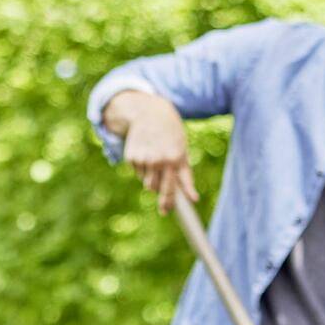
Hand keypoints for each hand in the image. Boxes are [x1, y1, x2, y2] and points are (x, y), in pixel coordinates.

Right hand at [110, 91, 195, 213]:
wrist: (150, 112)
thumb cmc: (172, 135)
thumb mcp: (183, 152)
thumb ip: (187, 178)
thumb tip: (193, 199)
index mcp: (174, 159)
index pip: (169, 188)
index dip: (167, 203)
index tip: (165, 212)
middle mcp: (157, 160)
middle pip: (154, 188)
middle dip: (158, 193)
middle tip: (161, 193)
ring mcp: (142, 158)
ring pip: (146, 180)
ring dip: (151, 176)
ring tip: (155, 160)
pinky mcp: (131, 156)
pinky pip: (137, 171)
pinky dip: (142, 167)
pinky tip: (146, 152)